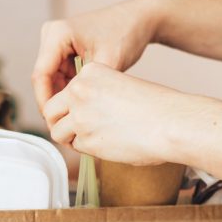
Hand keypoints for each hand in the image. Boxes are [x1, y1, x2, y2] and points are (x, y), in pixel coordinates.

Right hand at [31, 0, 158, 111]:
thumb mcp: (108, 63)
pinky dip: (68, 91)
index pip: (41, 75)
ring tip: (74, 118)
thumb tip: (72, 115)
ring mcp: (55, 42)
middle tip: (65, 126)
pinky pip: (59, 76)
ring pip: (50, 80)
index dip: (46, 102)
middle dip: (53, 102)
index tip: (56, 123)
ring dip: (61, 98)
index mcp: (57, 33)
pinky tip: (79, 106)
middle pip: (43, 78)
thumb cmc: (126, 34)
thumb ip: (88, 88)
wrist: (139, 19)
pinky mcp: (63, 50)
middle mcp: (51, 35)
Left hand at [42, 62, 179, 164]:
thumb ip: (95, 96)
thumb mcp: (120, 87)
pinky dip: (86, 149)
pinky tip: (107, 145)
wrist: (171, 122)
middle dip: (59, 122)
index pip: (65, 91)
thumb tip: (79, 116)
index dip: (70, 106)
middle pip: (50, 110)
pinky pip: (76, 147)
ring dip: (70, 138)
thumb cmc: (155, 107)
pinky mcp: (86, 139)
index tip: (80, 115)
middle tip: (72, 132)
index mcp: (90, 72)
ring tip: (92, 140)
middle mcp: (79, 91)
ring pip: (57, 132)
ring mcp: (80, 116)